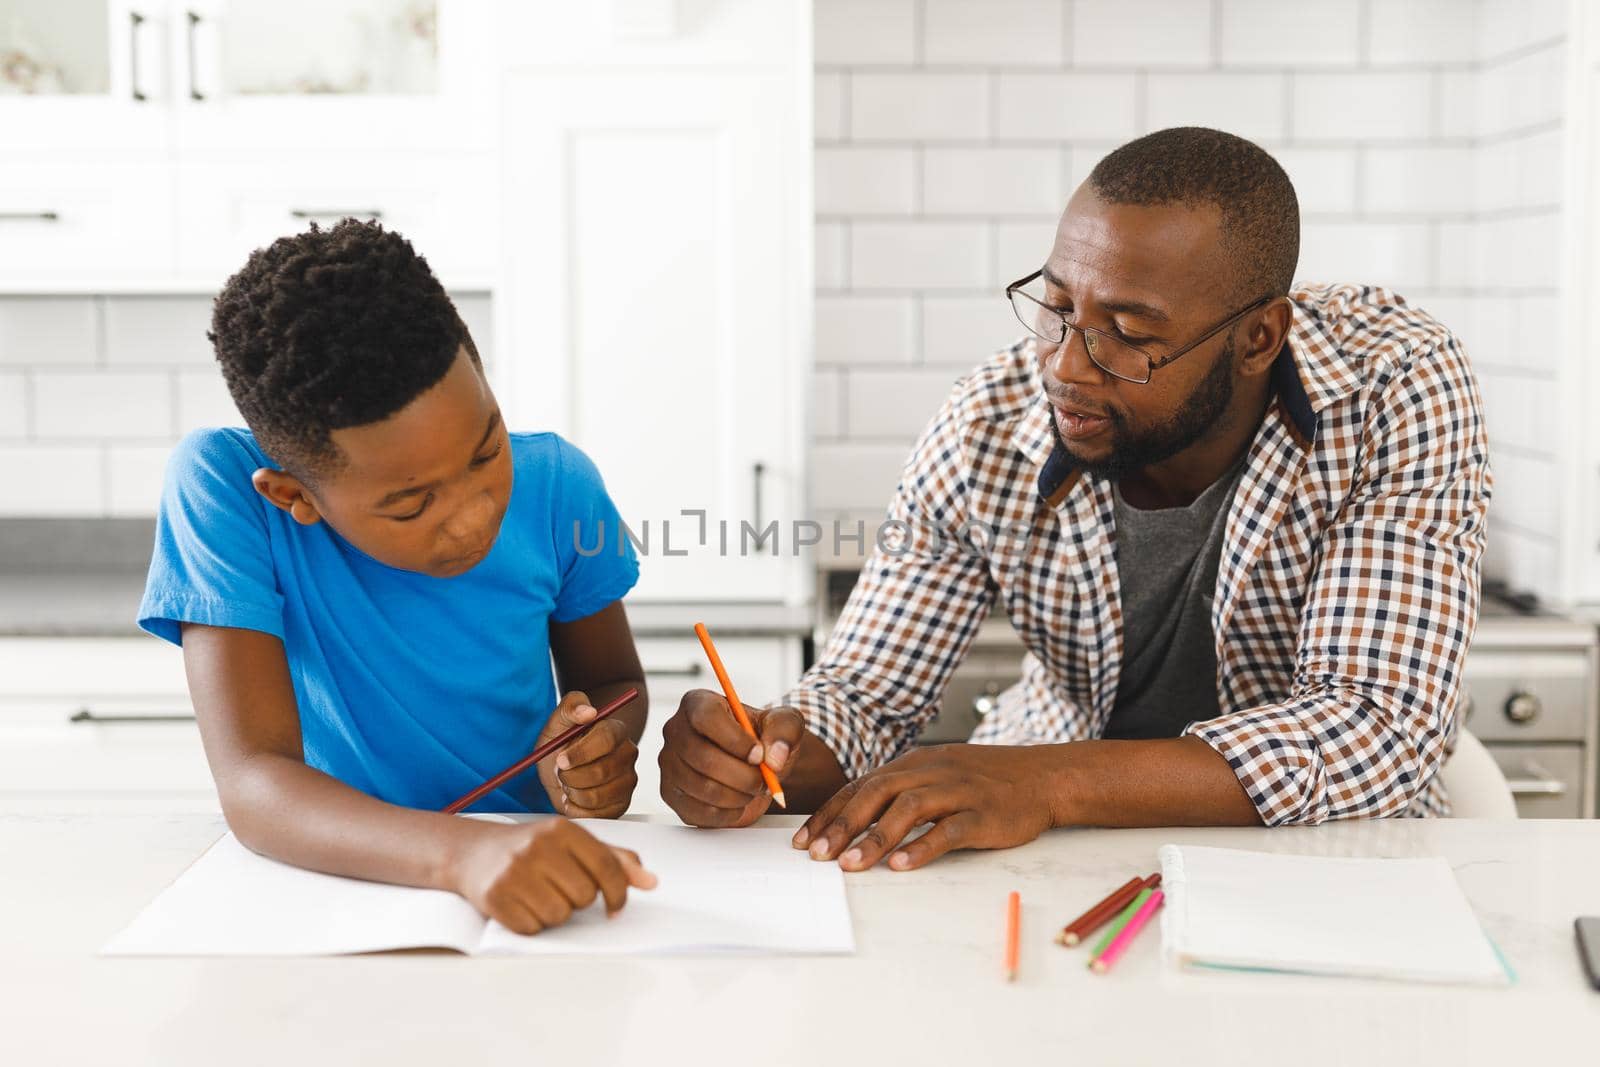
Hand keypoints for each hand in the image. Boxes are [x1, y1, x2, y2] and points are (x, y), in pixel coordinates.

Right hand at [449, 818, 655, 933]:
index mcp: (562, 829)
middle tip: (558, 887)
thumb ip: (614, 860)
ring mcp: (514, 871)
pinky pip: (533, 928)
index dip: (618, 893)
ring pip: (560, 915)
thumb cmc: (531, 848)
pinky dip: (532, 923)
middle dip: (577, 899)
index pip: (607, 867)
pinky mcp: (495, 897)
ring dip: (554, 913)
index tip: (616, 907)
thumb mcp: (572, 843)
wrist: (473, 852)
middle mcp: (537, 846)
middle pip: (585, 896)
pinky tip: (521, 904)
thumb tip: (651, 881)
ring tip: (539, 894)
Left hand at [536, 690, 639, 817]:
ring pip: (596, 796)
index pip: (606, 740)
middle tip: (560, 772)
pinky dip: (576, 808)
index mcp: (616, 730)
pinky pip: (595, 814)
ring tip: (567, 782)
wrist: (563, 766)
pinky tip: (573, 797)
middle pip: (601, 771)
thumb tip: (589, 711)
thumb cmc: (562, 741)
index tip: (560, 760)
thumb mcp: (558, 721)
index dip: (581, 752)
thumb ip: (571, 707)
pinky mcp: (621, 804)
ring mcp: (627, 781)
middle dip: (570, 775)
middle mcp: (628, 755)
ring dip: (571, 792)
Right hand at [658, 688, 805, 827]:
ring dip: (738, 795)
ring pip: (702, 787)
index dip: (735, 740)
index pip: (707, 718)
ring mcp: (669, 764)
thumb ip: (785, 731)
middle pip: (703, 758)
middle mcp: (676, 730)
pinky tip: (739, 802)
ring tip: (753, 789)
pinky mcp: (671, 794)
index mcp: (698, 703)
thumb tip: (773, 757)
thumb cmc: (764, 738)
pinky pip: (698, 811)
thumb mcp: (785, 724)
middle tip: (764, 780)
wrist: (756, 765)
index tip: (759, 755)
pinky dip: (727, 813)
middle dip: (743, 776)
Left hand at [793, 744, 1063, 870]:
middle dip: (842, 825)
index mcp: (914, 764)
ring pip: (908, 809)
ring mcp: (958, 791)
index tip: (804, 841)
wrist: (1043, 777)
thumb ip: (901, 792)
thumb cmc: (985, 782)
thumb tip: (854, 820)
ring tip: (850, 866)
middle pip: (877, 793)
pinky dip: (923, 846)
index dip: (830, 813)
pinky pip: (949, 829)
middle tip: (818, 855)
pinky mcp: (983, 814)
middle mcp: (931, 772)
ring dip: (875, 838)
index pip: (861, 787)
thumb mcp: (937, 776)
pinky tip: (902, 865)